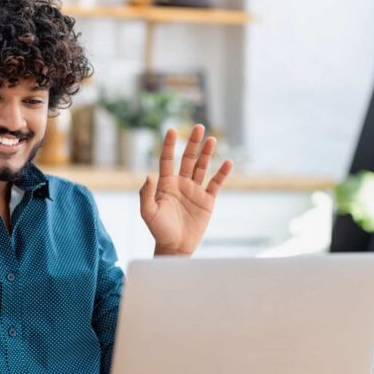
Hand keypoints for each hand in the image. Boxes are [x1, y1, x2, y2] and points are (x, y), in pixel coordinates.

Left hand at [139, 125, 232, 255]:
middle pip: (188, 159)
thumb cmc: (159, 230)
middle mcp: (181, 184)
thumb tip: (149, 175)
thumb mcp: (148, 213)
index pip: (168, 160)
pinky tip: (227, 162)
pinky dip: (222, 173)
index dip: (170, 145)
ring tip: (212, 138)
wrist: (175, 246)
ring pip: (202, 167)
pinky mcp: (207, 200)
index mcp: (166, 184)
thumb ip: (146, 194)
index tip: (172, 130)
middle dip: (192, 143)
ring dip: (207, 153)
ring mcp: (195, 191)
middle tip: (198, 127)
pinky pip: (216, 184)